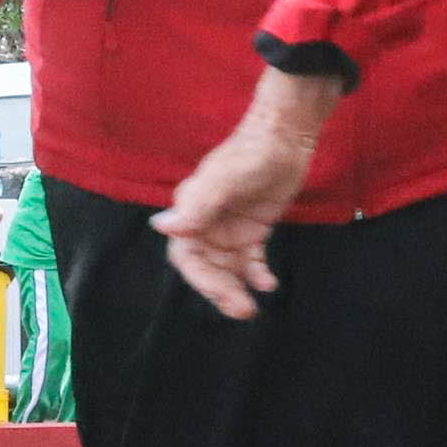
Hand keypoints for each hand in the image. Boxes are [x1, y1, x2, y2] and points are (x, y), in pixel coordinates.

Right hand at [157, 70, 332, 319]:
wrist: (285, 135)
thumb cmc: (252, 152)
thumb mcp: (224, 178)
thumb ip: (197, 204)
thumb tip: (161, 227)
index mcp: (191, 212)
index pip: (186, 256)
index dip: (200, 279)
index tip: (221, 293)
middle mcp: (205, 223)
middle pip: (206, 268)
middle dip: (221, 291)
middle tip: (244, 311)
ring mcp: (228, 228)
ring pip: (226, 270)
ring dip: (237, 289)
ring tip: (253, 307)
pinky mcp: (251, 230)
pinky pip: (249, 261)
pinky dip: (257, 275)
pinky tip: (270, 284)